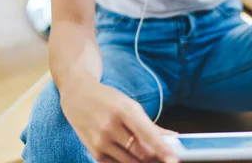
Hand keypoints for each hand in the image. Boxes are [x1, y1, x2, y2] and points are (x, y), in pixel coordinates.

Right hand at [61, 82, 178, 162]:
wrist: (77, 96)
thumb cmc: (107, 99)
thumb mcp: (130, 105)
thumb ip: (150, 125)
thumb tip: (172, 139)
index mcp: (124, 110)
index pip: (148, 134)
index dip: (163, 149)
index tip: (174, 160)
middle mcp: (111, 126)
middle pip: (141, 153)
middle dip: (154, 157)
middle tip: (162, 156)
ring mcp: (101, 140)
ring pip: (131, 162)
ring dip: (141, 161)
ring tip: (145, 153)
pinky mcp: (94, 152)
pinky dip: (127, 161)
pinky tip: (127, 152)